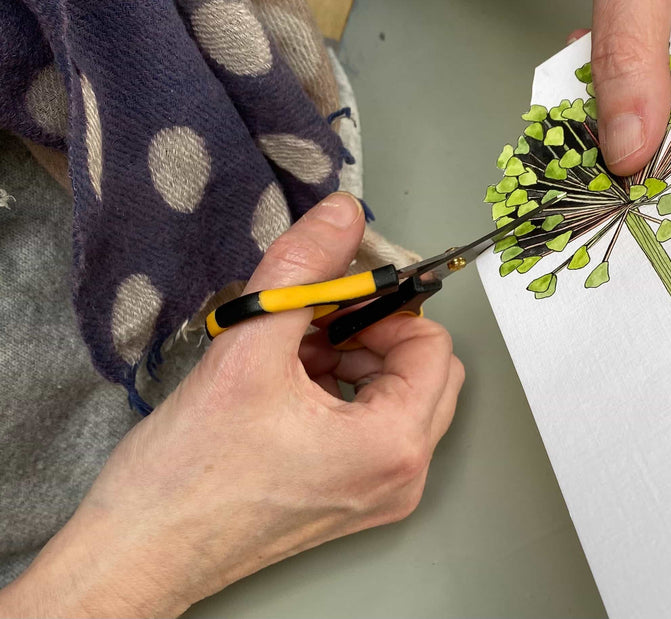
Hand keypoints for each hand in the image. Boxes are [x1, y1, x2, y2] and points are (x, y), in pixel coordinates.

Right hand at [0, 193, 463, 617]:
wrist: (138, 554)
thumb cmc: (187, 478)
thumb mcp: (248, 348)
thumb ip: (303, 268)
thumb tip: (342, 216)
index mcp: (393, 444)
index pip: (433, 343)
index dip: (386, 306)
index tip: (340, 292)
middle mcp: (400, 476)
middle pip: (424, 369)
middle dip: (371, 331)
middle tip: (314, 319)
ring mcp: (377, 493)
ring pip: (396, 394)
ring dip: (352, 357)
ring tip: (290, 352)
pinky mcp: (349, 498)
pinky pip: (370, 426)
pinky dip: (338, 391)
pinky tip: (284, 383)